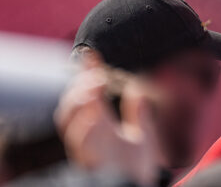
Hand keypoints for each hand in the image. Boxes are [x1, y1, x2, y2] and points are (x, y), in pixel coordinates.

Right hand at [55, 67, 160, 185]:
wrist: (142, 186)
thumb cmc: (140, 165)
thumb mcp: (143, 133)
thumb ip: (137, 112)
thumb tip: (136, 89)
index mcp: (97, 127)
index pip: (86, 95)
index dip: (86, 75)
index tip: (92, 56)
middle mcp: (88, 137)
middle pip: (69, 108)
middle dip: (78, 88)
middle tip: (97, 76)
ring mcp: (88, 150)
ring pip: (68, 125)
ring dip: (79, 103)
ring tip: (94, 88)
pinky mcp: (92, 164)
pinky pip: (81, 147)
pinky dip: (85, 129)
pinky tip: (95, 115)